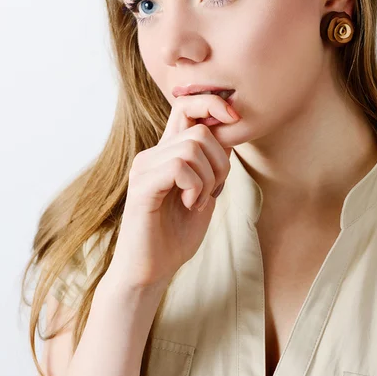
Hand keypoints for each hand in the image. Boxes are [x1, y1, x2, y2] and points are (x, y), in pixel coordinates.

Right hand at [107, 94, 240, 287]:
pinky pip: (180, 166)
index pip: (186, 106)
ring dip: (209, 178)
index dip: (212, 104)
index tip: (234, 120)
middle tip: (213, 190)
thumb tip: (228, 135)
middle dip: (221, 161)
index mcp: (168, 152)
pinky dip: (196, 187)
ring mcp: (145, 167)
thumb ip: (212, 164)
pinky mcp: (142, 185)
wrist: (150, 271)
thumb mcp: (205, 193)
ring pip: (193, 146)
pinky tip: (189, 205)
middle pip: (199, 128)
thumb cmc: (176, 235)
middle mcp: (154, 153)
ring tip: (198, 201)